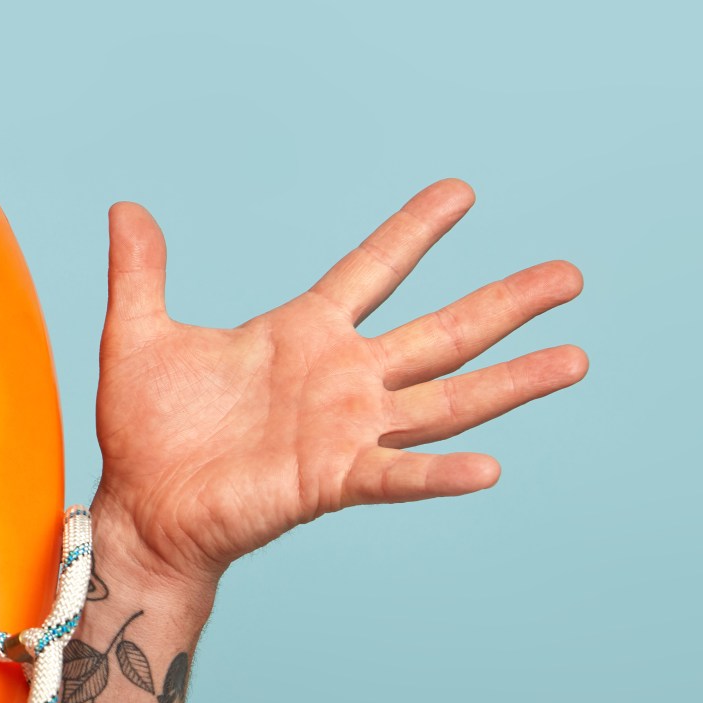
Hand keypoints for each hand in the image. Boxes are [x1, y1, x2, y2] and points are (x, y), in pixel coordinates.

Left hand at [90, 179, 585, 589]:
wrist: (140, 510)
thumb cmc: (146, 433)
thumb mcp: (139, 339)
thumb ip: (141, 274)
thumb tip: (126, 208)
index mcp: (304, 334)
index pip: (373, 269)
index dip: (414, 231)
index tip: (462, 191)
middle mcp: (342, 379)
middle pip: (442, 331)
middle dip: (505, 303)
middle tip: (570, 275)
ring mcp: (346, 430)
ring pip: (447, 399)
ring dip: (511, 382)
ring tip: (576, 358)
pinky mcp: (332, 480)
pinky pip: (397, 474)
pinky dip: (440, 473)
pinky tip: (490, 467)